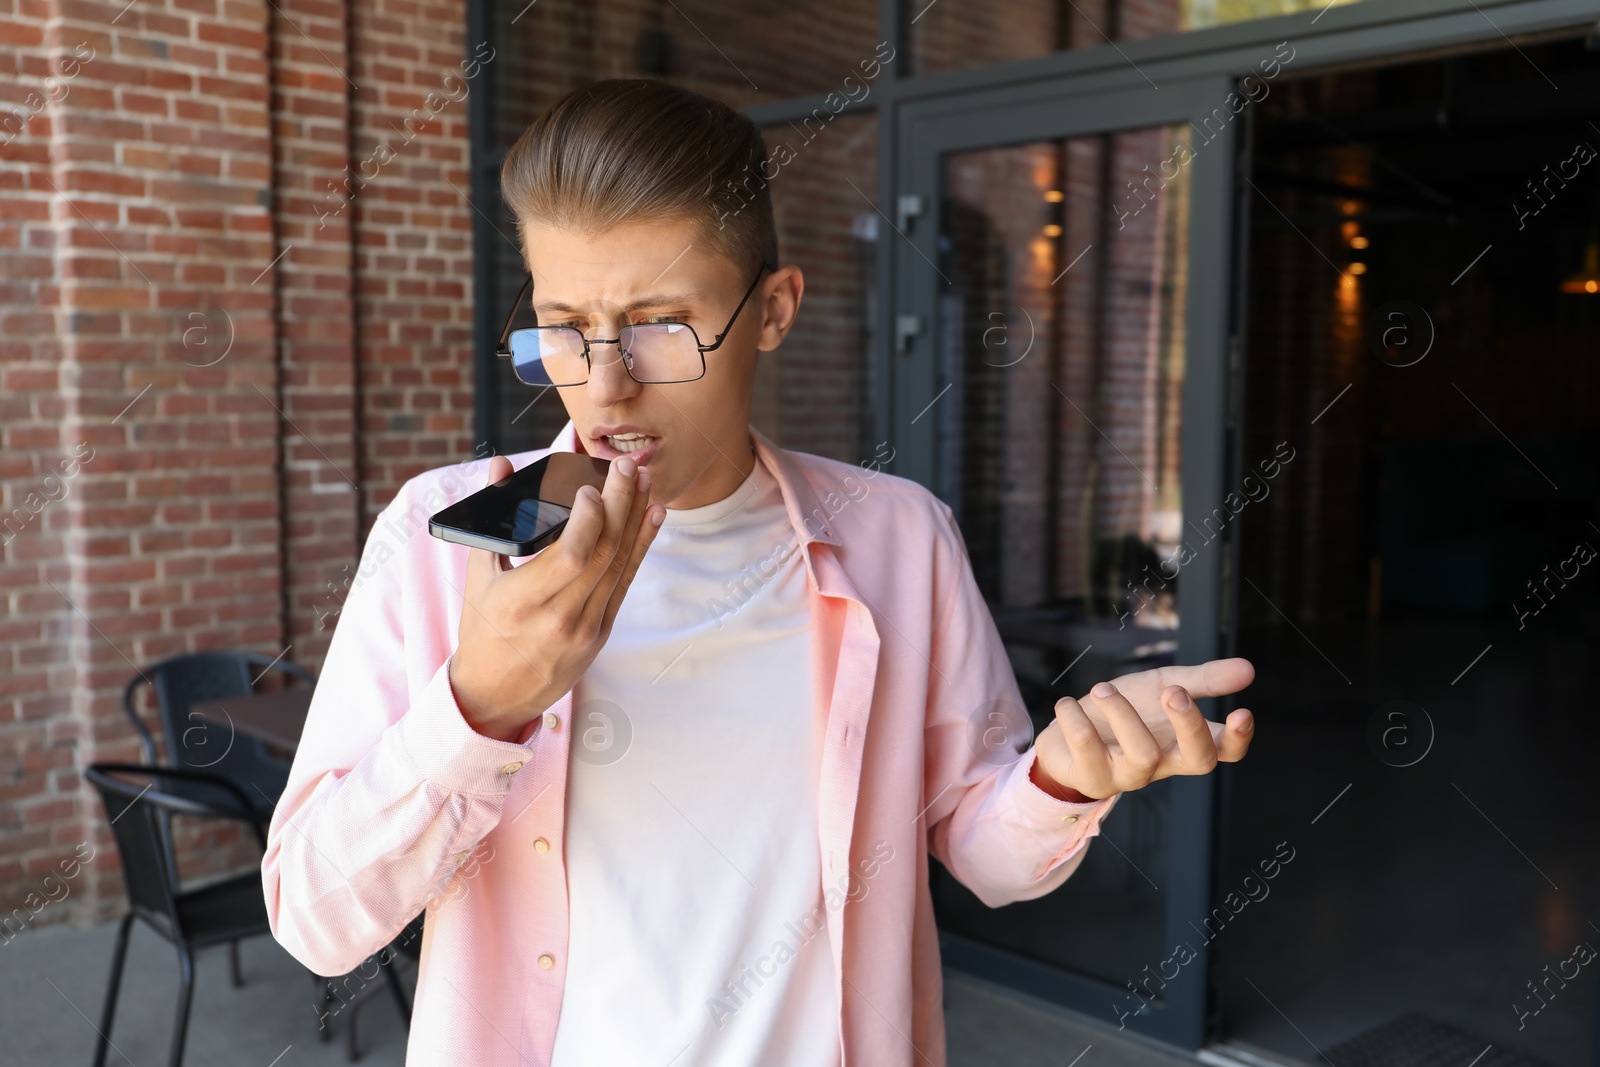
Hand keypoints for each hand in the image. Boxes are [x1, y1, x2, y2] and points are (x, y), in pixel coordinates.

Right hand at [448, 454, 664, 741]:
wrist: (495, 694)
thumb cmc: (483, 630)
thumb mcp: (479, 575)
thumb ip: (493, 516)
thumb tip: (501, 465)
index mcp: (520, 602)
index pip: (571, 554)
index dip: (588, 517)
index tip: (590, 487)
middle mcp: (557, 618)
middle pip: (603, 552)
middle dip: (620, 503)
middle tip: (627, 466)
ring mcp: (584, 629)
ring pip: (619, 565)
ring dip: (636, 519)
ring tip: (644, 481)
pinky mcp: (601, 634)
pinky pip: (625, 583)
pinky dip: (641, 547)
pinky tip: (652, 517)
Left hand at [1030, 657, 1256, 801]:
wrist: (1068, 734)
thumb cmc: (1126, 711)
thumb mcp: (1162, 687)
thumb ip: (1203, 680)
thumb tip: (1249, 669)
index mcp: (1183, 743)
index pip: (1223, 750)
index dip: (1238, 739)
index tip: (1243, 712)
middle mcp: (1162, 763)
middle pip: (1196, 759)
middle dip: (1190, 725)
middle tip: (1174, 692)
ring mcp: (1129, 776)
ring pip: (1143, 755)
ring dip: (1123, 715)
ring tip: (1102, 688)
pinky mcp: (1092, 778)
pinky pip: (1090, 752)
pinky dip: (1077, 722)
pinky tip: (1068, 704)